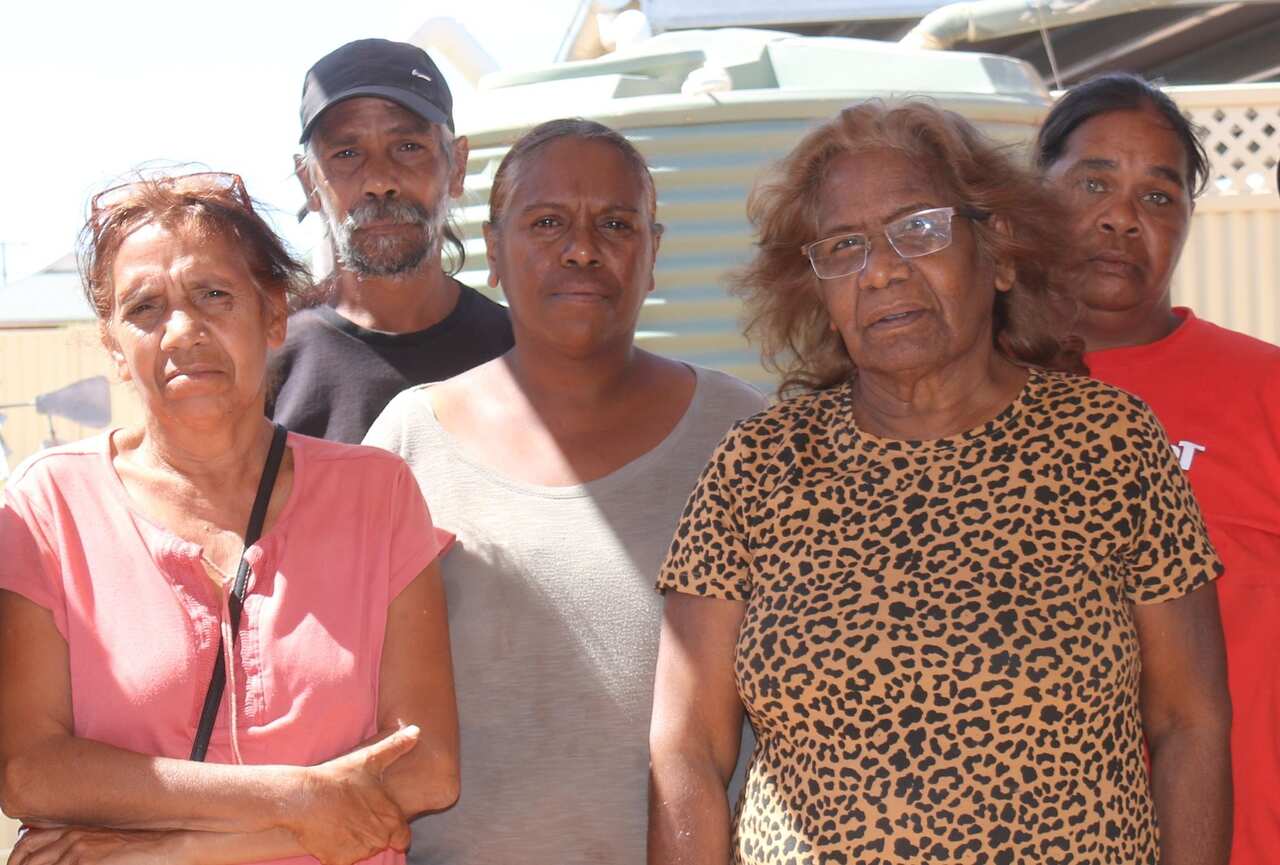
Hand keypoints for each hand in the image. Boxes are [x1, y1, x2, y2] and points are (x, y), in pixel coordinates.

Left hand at [7, 827, 183, 864]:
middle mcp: (71, 838)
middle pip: (29, 861)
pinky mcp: (89, 863)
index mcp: (73, 828)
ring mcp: (79, 852)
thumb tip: (61, 854)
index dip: (16, 859)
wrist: (169, 843)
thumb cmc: (141, 843)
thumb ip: (79, 844)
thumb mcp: (104, 839)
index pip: (27, 843)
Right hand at [286, 725, 419, 864]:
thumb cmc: (338, 777)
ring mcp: (359, 852)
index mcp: (391, 818)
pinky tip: (329, 835)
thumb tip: (416, 731)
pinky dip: (336, 854)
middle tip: (354, 815)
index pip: (402, 837)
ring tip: (340, 820)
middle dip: (371, 832)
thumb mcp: (369, 759)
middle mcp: (379, 839)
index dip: (392, 828)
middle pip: (381, 843)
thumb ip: (396, 747)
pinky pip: (342, 861)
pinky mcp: (338, 861)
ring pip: (362, 852)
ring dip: (355, 841)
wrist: (303, 797)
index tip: (377, 818)